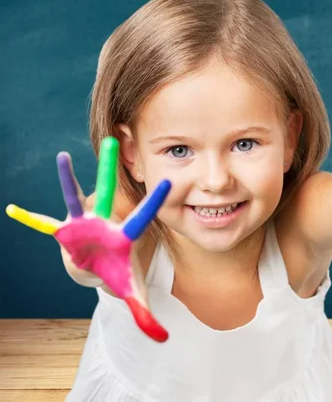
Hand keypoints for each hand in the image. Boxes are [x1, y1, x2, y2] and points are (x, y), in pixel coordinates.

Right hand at [6, 137, 171, 341]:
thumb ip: (146, 313)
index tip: (168, 182)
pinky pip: (44, 225)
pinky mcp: (63, 232)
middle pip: (108, 193)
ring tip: (62, 157)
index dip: (154, 202)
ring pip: (74, 198)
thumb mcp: (132, 293)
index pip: (142, 217)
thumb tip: (163, 339)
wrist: (99, 268)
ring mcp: (82, 224)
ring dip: (68, 180)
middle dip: (109, 170)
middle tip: (114, 141)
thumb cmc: (119, 273)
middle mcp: (104, 222)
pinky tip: (12, 211)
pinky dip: (30, 220)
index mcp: (124, 235)